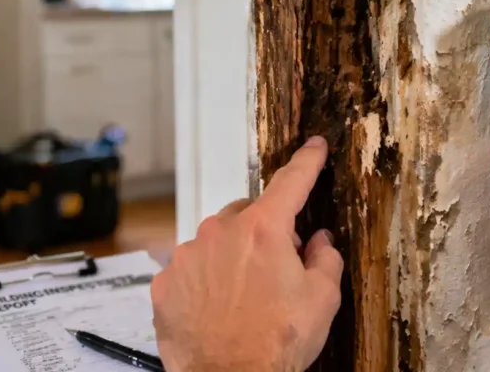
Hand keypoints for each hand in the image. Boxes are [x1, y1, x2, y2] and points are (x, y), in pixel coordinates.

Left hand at [151, 137, 342, 370]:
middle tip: (279, 268)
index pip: (291, 182)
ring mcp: (187, 256)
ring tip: (246, 296)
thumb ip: (325, 258)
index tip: (314, 146)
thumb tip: (319, 241)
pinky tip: (220, 306)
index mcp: (265, 230)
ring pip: (216, 239)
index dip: (307, 161)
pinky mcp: (165, 283)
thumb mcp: (323, 299)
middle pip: (248, 213)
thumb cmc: (276, 343)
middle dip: (265, 230)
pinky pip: (191, 266)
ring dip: (232, 255)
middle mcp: (220, 233)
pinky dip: (206, 278)